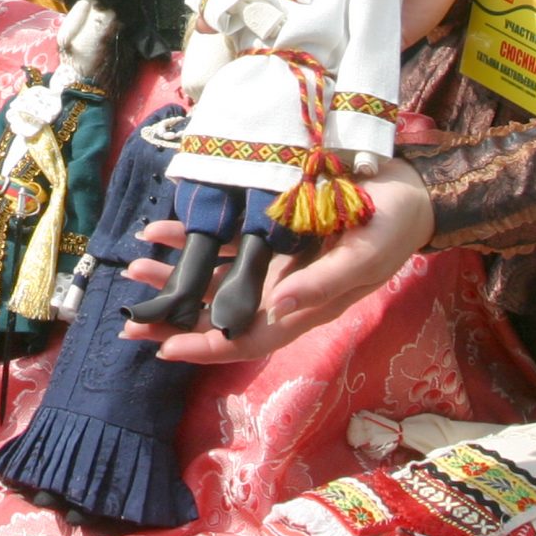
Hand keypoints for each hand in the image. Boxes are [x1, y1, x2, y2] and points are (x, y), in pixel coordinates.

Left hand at [117, 160, 432, 363]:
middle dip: (175, 320)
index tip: (168, 348)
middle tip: (129, 323)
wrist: (406, 186)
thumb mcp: (366, 255)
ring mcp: (271, 261)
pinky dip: (190, 236)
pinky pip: (220, 239)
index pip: (249, 339)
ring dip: (174, 277)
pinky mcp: (267, 230)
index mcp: (306, 308)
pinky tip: (160, 228)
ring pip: (212, 278)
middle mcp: (281, 290)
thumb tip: (280, 306)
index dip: (209, 348)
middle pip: (220, 315)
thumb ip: (325, 284)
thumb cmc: (393, 227)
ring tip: (135, 271)